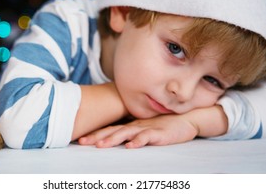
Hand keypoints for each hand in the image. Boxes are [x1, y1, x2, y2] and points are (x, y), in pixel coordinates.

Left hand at [78, 114, 198, 148]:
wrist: (185, 119)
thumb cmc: (164, 125)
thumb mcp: (144, 128)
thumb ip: (131, 132)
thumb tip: (115, 139)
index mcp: (131, 125)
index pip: (110, 129)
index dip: (95, 134)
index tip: (81, 139)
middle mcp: (136, 126)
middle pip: (114, 131)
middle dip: (98, 136)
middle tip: (83, 142)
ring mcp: (147, 128)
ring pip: (127, 133)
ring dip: (113, 139)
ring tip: (101, 145)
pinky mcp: (159, 133)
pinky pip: (147, 137)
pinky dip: (138, 141)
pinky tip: (130, 146)